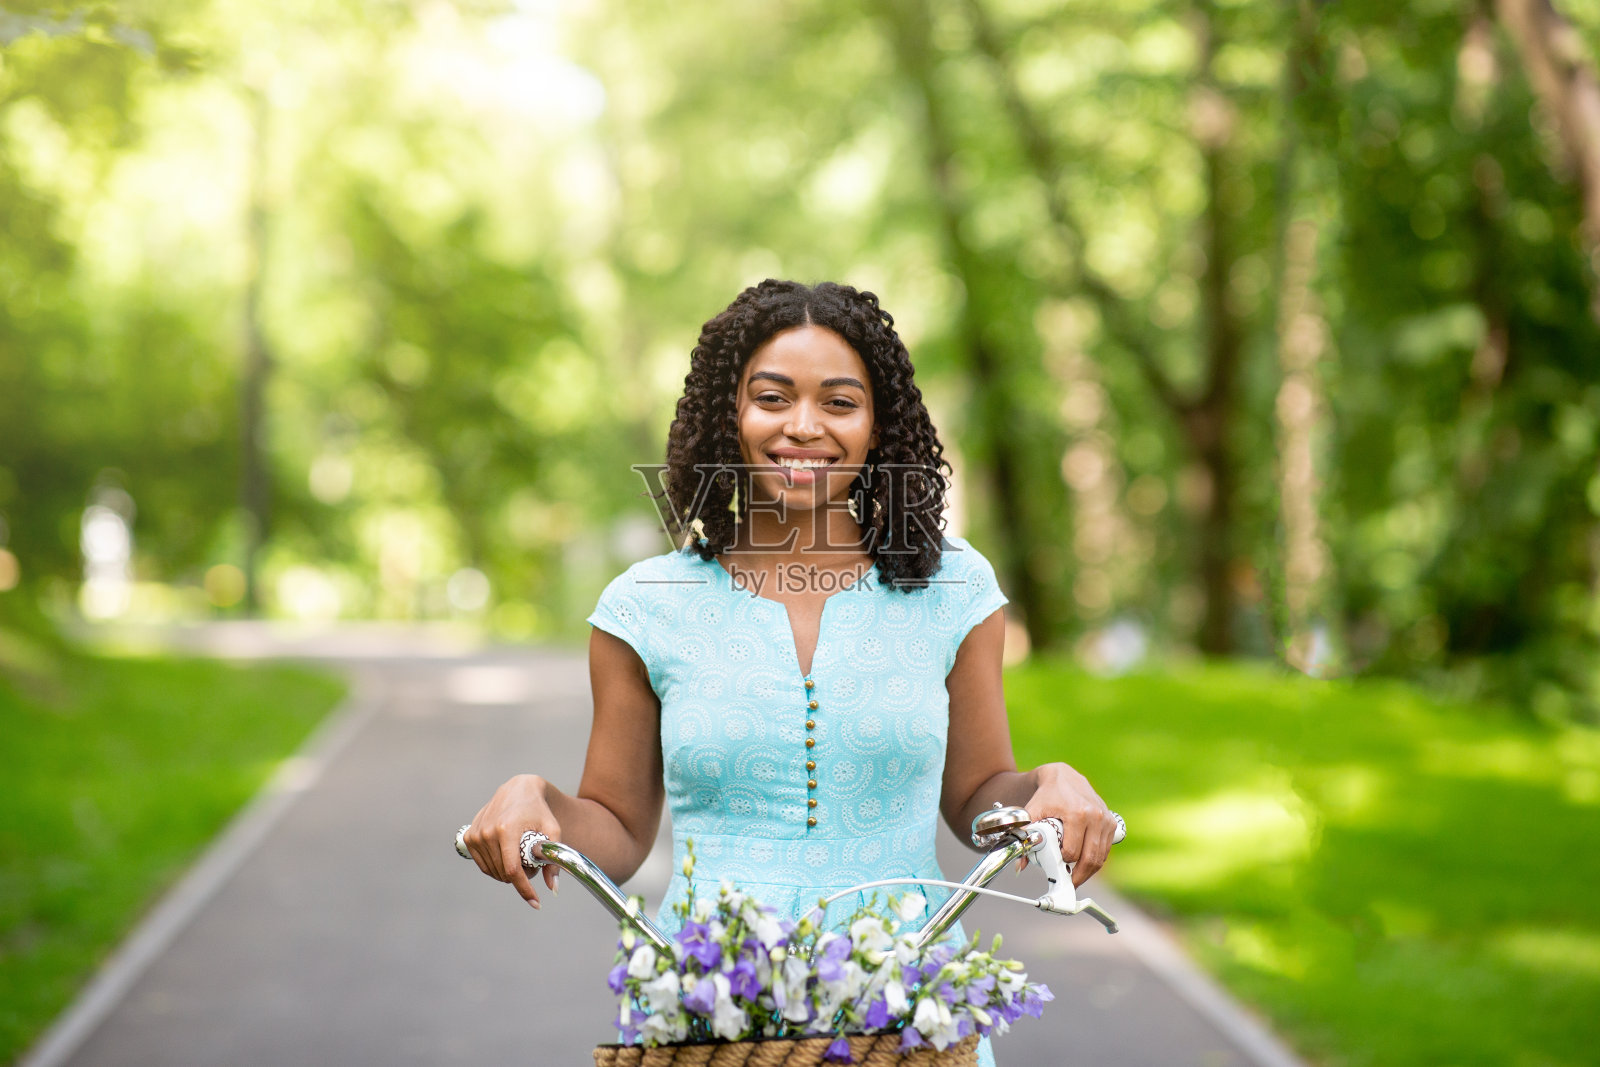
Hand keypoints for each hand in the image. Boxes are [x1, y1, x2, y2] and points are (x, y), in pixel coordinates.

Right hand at [461, 774, 561, 907]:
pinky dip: (496, 867)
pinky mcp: (469, 836)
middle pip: (503, 873)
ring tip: (521, 858)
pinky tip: (507, 856)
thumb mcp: (552, 831)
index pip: (512, 870)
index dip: (524, 889)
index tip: (536, 903)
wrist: (519, 789)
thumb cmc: (539, 810)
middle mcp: (487, 832)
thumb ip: (553, 859)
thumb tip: (554, 888)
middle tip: (534, 866)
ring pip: (492, 871)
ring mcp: (476, 834)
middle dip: (520, 878)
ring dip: (507, 873)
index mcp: (506, 829)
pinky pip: (483, 865)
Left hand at [1023, 762, 1117, 887]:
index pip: (1072, 851)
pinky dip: (1096, 860)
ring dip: (1089, 871)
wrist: (1064, 776)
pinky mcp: (1111, 822)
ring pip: (1100, 856)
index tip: (1055, 868)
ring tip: (1076, 877)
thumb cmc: (1047, 795)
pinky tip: (1085, 864)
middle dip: (1078, 875)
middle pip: (1090, 858)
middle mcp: (1095, 816)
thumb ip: (1026, 836)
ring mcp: (1106, 819)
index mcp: (1077, 813)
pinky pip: (1106, 849)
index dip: (1063, 863)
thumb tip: (1020, 865)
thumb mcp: (1033, 812)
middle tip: (1068, 883)